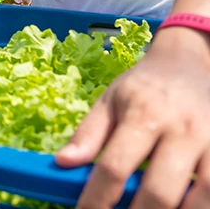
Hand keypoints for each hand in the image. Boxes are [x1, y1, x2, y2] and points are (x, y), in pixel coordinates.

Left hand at [56, 27, 209, 208]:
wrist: (187, 63)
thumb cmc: (142, 87)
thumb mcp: (108, 101)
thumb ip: (87, 134)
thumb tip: (63, 162)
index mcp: (144, 114)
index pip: (114, 167)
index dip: (96, 198)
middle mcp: (182, 130)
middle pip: (159, 192)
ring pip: (200, 199)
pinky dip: (199, 205)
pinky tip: (178, 206)